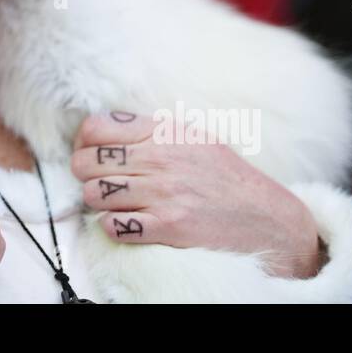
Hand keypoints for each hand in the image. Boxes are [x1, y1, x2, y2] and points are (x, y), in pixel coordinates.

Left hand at [71, 112, 323, 278]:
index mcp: (164, 132)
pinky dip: (112, 226)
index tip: (89, 154)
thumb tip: (106, 126)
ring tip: (113, 203)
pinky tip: (126, 223)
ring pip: (95, 193)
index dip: (83, 143)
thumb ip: (152, 129)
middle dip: (85, 174)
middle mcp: (160, 158)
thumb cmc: (227, 177)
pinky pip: (114, 225)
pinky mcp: (168, 225)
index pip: (95, 128)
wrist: (268, 217)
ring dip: (98, 201)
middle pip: (87, 162)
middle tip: (98, 182)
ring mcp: (163, 192)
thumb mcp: (193, 137)